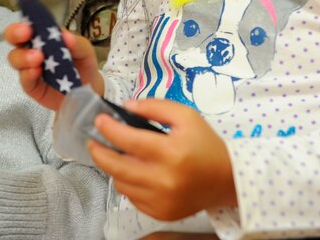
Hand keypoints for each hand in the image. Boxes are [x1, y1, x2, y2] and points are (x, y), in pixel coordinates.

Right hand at [4, 22, 102, 109]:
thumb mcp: (85, 51)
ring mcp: (30, 67)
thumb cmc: (83, 64)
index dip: (25, 19)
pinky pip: (24, 79)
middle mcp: (33, 48)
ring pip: (15, 58)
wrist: (89, 90)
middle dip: (15, 33)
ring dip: (23, 56)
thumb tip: (65, 35)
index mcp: (45, 35)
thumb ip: (77, 43)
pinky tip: (36, 72)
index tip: (28, 22)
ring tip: (37, 58)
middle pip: (14, 38)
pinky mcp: (31, 85)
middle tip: (25, 34)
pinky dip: (27, 74)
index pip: (29, 23)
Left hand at [88, 98, 236, 220]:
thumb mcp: (186, 116)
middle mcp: (163, 180)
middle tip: (93, 140)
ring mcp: (161, 201)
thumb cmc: (205, 144)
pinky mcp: (160, 213)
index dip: (108, 129)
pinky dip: (127, 183)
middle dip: (98, 151)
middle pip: (116, 166)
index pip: (128, 140)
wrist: (226, 179)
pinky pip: (131, 198)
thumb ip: (155, 107)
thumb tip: (126, 107)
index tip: (99, 120)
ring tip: (114, 154)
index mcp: (171, 153)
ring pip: (120, 183)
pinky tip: (132, 171)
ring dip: (113, 167)